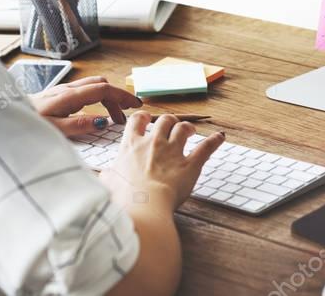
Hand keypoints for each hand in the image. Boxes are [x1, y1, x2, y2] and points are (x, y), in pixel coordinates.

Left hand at [29, 75, 141, 137]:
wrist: (5, 116)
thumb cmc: (27, 124)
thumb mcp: (54, 130)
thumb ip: (78, 125)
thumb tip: (102, 121)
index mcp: (69, 96)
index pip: (103, 89)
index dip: (122, 96)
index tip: (135, 106)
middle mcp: (67, 89)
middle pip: (101, 85)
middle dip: (117, 97)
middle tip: (126, 116)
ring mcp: (62, 90)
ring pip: (92, 86)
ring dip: (107, 97)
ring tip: (113, 117)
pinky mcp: (57, 95)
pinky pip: (84, 91)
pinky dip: (96, 98)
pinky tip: (94, 113)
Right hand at [100, 111, 225, 211]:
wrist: (142, 206)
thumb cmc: (123, 197)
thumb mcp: (107, 183)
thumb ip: (108, 176)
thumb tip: (104, 176)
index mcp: (132, 146)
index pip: (138, 120)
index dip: (144, 117)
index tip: (147, 119)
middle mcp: (153, 143)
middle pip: (164, 120)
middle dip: (169, 121)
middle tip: (171, 127)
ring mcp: (173, 152)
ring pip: (183, 128)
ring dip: (187, 127)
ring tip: (190, 130)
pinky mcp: (190, 165)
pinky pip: (205, 148)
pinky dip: (214, 141)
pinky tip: (221, 137)